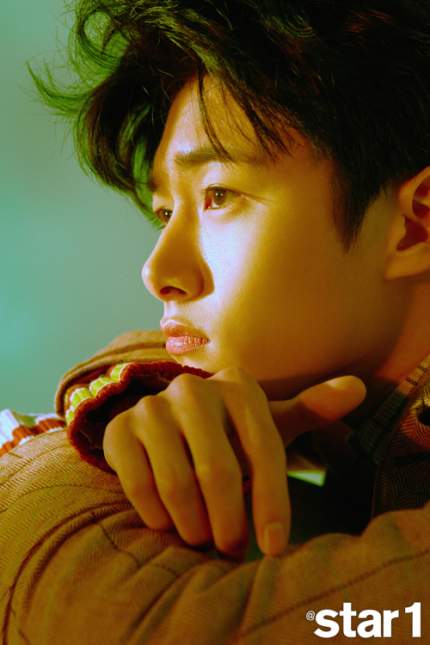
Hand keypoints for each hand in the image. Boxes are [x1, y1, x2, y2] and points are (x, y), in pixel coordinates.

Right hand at [103, 367, 365, 558]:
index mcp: (238, 385)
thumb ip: (309, 409)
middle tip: (232, 548)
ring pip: (178, 484)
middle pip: (219, 472)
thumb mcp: (267, 423)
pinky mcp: (121, 430)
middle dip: (229, 523)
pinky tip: (169, 523)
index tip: (275, 547)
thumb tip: (357, 389)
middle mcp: (193, 388)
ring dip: (194, 526)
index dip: (272, 502)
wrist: (162, 427)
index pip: (265, 449)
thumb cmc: (229, 433)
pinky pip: (141, 487)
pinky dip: (159, 517)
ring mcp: (152, 407)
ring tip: (202, 538)